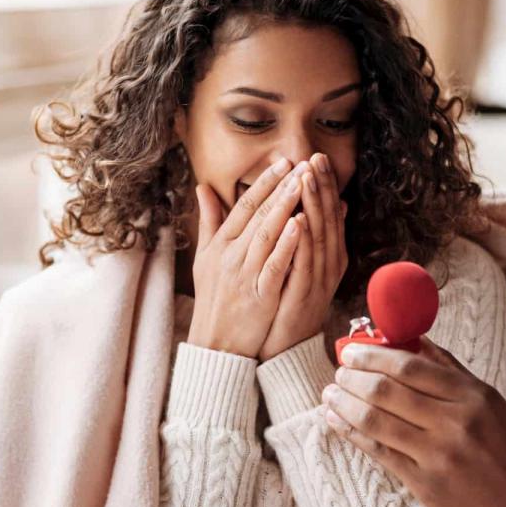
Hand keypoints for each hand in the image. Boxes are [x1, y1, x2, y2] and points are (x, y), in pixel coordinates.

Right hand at [187, 159, 304, 357]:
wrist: (216, 343)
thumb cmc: (213, 299)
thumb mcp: (205, 258)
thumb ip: (209, 221)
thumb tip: (203, 187)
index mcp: (219, 245)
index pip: (243, 206)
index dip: (263, 183)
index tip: (282, 162)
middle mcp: (230, 256)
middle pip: (257, 216)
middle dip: (280, 188)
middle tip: (299, 165)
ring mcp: (244, 275)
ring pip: (266, 235)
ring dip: (285, 208)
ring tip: (302, 184)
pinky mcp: (259, 295)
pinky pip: (274, 265)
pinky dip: (287, 244)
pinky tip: (301, 225)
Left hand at [259, 153, 347, 359]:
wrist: (285, 348)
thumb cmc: (289, 304)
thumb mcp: (303, 265)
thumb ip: (314, 236)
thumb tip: (336, 204)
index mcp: (328, 255)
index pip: (329, 213)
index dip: (324, 185)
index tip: (315, 158)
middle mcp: (328, 265)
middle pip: (327, 219)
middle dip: (321, 187)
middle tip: (315, 158)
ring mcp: (318, 280)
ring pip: (319, 236)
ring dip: (314, 206)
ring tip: (307, 178)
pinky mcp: (304, 295)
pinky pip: (304, 264)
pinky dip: (303, 241)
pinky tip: (299, 220)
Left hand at [321, 339, 505, 506]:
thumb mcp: (493, 405)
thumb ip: (452, 372)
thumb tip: (416, 341)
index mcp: (473, 397)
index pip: (410, 366)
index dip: (373, 355)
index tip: (353, 351)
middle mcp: (454, 424)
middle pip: (386, 391)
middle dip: (353, 377)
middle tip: (338, 370)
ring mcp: (437, 456)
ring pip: (375, 420)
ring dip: (344, 403)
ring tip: (330, 394)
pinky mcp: (424, 485)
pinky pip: (378, 452)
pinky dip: (351, 433)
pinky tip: (337, 421)